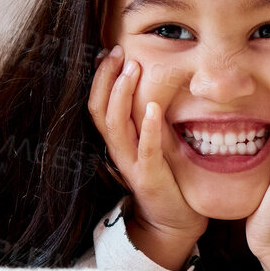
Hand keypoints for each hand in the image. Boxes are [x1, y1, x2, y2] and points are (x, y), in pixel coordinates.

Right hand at [88, 46, 206, 269]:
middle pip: (99, 109)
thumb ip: (146, 117)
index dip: (99, 77)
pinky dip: (147, 128)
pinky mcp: (149, 176)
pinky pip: (145, 149)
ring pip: (115, 125)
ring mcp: (130, 163)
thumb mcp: (151, 140)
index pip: (97, 103)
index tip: (109, 51)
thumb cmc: (165, 176)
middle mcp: (117, 149)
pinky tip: (152, 108)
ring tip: (132, 69)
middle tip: (117, 51)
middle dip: (106, 78)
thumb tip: (152, 82)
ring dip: (121, 95)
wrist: (172, 219)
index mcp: (116, 140)